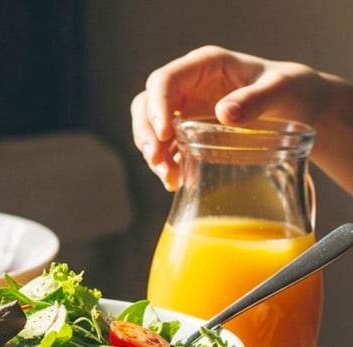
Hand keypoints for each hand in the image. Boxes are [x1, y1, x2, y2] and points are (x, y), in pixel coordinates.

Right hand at [130, 45, 337, 190]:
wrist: (298, 108)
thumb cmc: (290, 89)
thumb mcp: (279, 90)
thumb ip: (254, 99)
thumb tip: (224, 114)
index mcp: (204, 66)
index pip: (164, 81)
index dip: (157, 106)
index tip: (164, 134)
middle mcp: (187, 87)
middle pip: (146, 105)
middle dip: (146, 134)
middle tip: (157, 160)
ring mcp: (184, 110)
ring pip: (150, 129)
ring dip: (154, 155)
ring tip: (171, 178)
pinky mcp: (187, 133)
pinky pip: (165, 149)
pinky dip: (166, 166)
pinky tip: (176, 182)